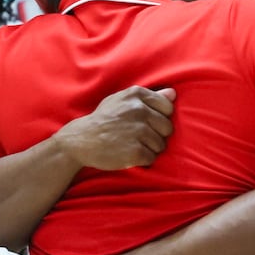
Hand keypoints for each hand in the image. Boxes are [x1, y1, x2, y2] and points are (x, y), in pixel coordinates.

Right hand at [55, 86, 176, 170]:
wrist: (81, 140)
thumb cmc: (103, 120)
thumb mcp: (121, 101)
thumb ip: (149, 97)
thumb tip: (173, 94)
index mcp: (136, 95)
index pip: (168, 108)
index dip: (159, 118)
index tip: (146, 123)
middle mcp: (139, 110)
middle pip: (167, 128)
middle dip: (156, 135)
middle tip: (138, 137)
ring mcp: (138, 131)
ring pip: (161, 145)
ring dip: (149, 149)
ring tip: (132, 146)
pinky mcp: (135, 151)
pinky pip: (151, 158)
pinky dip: (143, 160)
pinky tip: (129, 155)